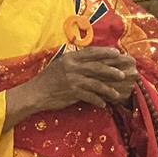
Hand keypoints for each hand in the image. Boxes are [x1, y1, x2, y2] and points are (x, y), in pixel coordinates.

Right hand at [6, 47, 136, 127]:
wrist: (35, 93)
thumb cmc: (47, 79)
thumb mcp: (60, 65)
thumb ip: (74, 62)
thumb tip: (90, 62)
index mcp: (70, 58)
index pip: (91, 52)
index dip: (105, 52)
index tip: (117, 53)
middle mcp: (72, 67)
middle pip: (97, 67)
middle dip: (112, 70)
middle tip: (123, 74)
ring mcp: (73, 80)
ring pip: (96, 83)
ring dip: (108, 89)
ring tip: (117, 93)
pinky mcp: (72, 92)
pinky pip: (90, 96)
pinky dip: (98, 100)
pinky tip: (103, 104)